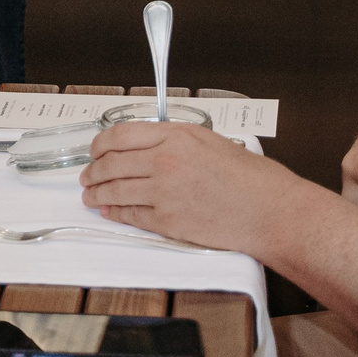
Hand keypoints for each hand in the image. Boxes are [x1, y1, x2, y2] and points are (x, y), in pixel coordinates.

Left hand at [78, 121, 287, 253]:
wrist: (270, 211)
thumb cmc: (251, 178)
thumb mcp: (211, 141)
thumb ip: (177, 141)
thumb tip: (151, 145)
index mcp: (176, 135)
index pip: (121, 134)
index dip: (101, 144)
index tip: (95, 150)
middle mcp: (165, 160)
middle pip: (112, 162)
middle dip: (93, 170)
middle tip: (87, 175)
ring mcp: (164, 192)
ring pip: (116, 190)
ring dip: (97, 193)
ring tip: (90, 195)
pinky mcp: (168, 222)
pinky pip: (131, 215)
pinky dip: (116, 213)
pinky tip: (109, 211)